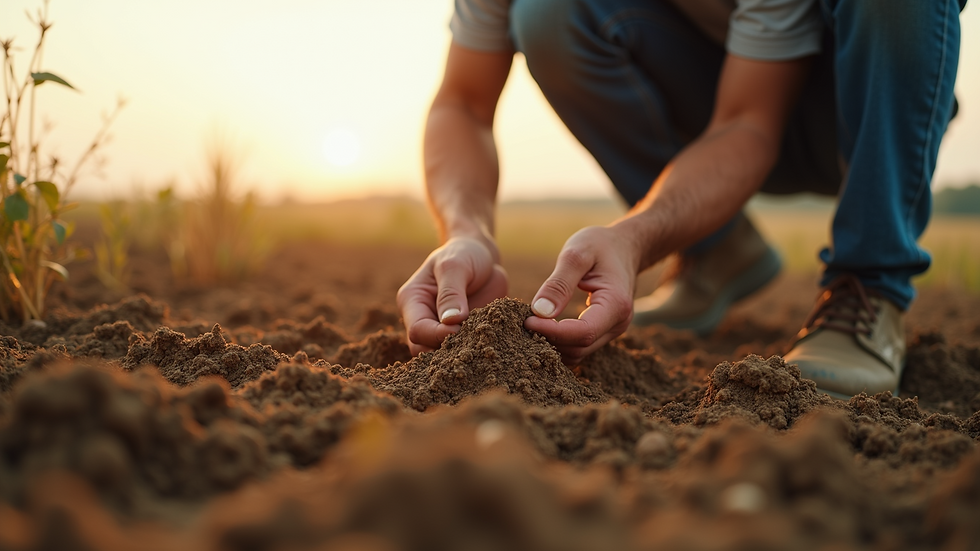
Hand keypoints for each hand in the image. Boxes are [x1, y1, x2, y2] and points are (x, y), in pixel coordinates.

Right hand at [397, 236, 507, 354]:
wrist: (482, 254)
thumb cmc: (464, 253)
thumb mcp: (455, 265)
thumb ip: (451, 292)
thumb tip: (451, 322)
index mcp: (413, 301)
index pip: (417, 330)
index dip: (437, 335)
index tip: (460, 330)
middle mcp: (423, 318)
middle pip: (425, 349)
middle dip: (447, 351)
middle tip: (472, 344)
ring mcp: (442, 328)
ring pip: (445, 354)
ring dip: (462, 353)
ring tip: (482, 345)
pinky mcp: (463, 333)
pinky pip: (466, 350)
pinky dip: (477, 350)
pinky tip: (490, 345)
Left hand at [524, 226, 637, 364]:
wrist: (624, 247)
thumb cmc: (601, 246)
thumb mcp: (577, 255)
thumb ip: (559, 284)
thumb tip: (539, 312)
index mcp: (616, 305)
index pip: (583, 333)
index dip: (553, 332)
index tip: (527, 321)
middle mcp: (618, 324)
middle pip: (579, 348)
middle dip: (549, 339)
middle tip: (523, 321)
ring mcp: (611, 331)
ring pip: (577, 353)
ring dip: (552, 344)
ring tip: (531, 323)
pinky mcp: (602, 332)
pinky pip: (578, 347)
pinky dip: (558, 343)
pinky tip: (543, 327)